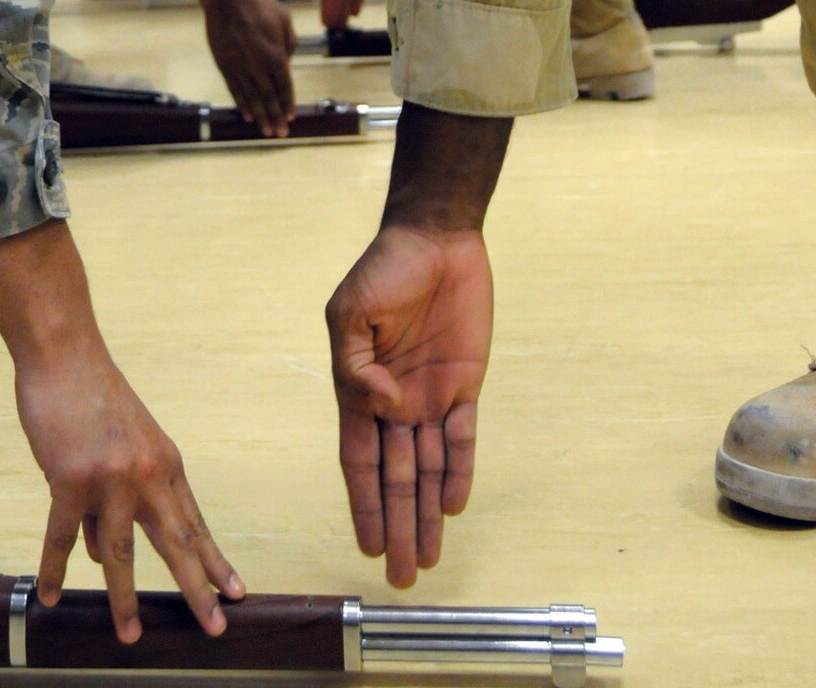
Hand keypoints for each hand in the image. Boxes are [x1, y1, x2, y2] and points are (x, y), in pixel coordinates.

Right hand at [15, 339, 243, 637]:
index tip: (235, 592)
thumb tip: (99, 556)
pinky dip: (53, 569)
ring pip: (120, 554)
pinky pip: (61, 537)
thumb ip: (118, 500)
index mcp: (166, 464)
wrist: (66, 356)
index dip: (213, 560)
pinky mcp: (71, 478)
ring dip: (125, 599)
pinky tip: (50, 595)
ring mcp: (111, 477)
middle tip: (216, 627)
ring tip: (130, 636)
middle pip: (176, 543)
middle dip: (197, 589)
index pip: (194, 523)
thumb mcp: (123, 446)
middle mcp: (147, 474)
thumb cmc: (93, 399)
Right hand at [196, 0, 296, 134]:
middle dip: (276, 116)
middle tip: (281, 134)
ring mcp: (240, 67)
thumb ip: (289, 42)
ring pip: (252, 98)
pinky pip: (235, 90)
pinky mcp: (225, 66)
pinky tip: (248, 115)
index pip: (284, 85)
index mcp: (275, 54)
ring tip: (266, 131)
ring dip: (261, 116)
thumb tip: (287, 62)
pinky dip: (242, 104)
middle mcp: (258, 65)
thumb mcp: (284, 17)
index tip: (291, 117)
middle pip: (269, 97)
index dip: (288, 102)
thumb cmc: (258, 4)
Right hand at [319, 0, 384, 27]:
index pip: (325, 4)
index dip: (327, 15)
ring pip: (348, 5)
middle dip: (337, 19)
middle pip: (336, 9)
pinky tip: (354, 13)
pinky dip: (358, 3)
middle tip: (337, 30)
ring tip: (343, 26)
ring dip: (346, 14)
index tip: (328, 25)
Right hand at [326, 224, 492, 586]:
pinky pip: (463, 438)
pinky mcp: (465, 384)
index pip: (360, 461)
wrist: (434, 238)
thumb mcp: (350, 311)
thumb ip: (356, 366)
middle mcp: (395, 402)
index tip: (366, 545)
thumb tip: (378, 408)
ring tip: (427, 558)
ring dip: (427, 513)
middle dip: (398, 527)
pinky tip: (453, 506)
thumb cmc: (384, 268)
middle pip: (396, 479)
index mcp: (360, 389)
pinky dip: (459, 471)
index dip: (363, 504)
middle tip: (402, 577)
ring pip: (429, 469)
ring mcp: (431, 396)